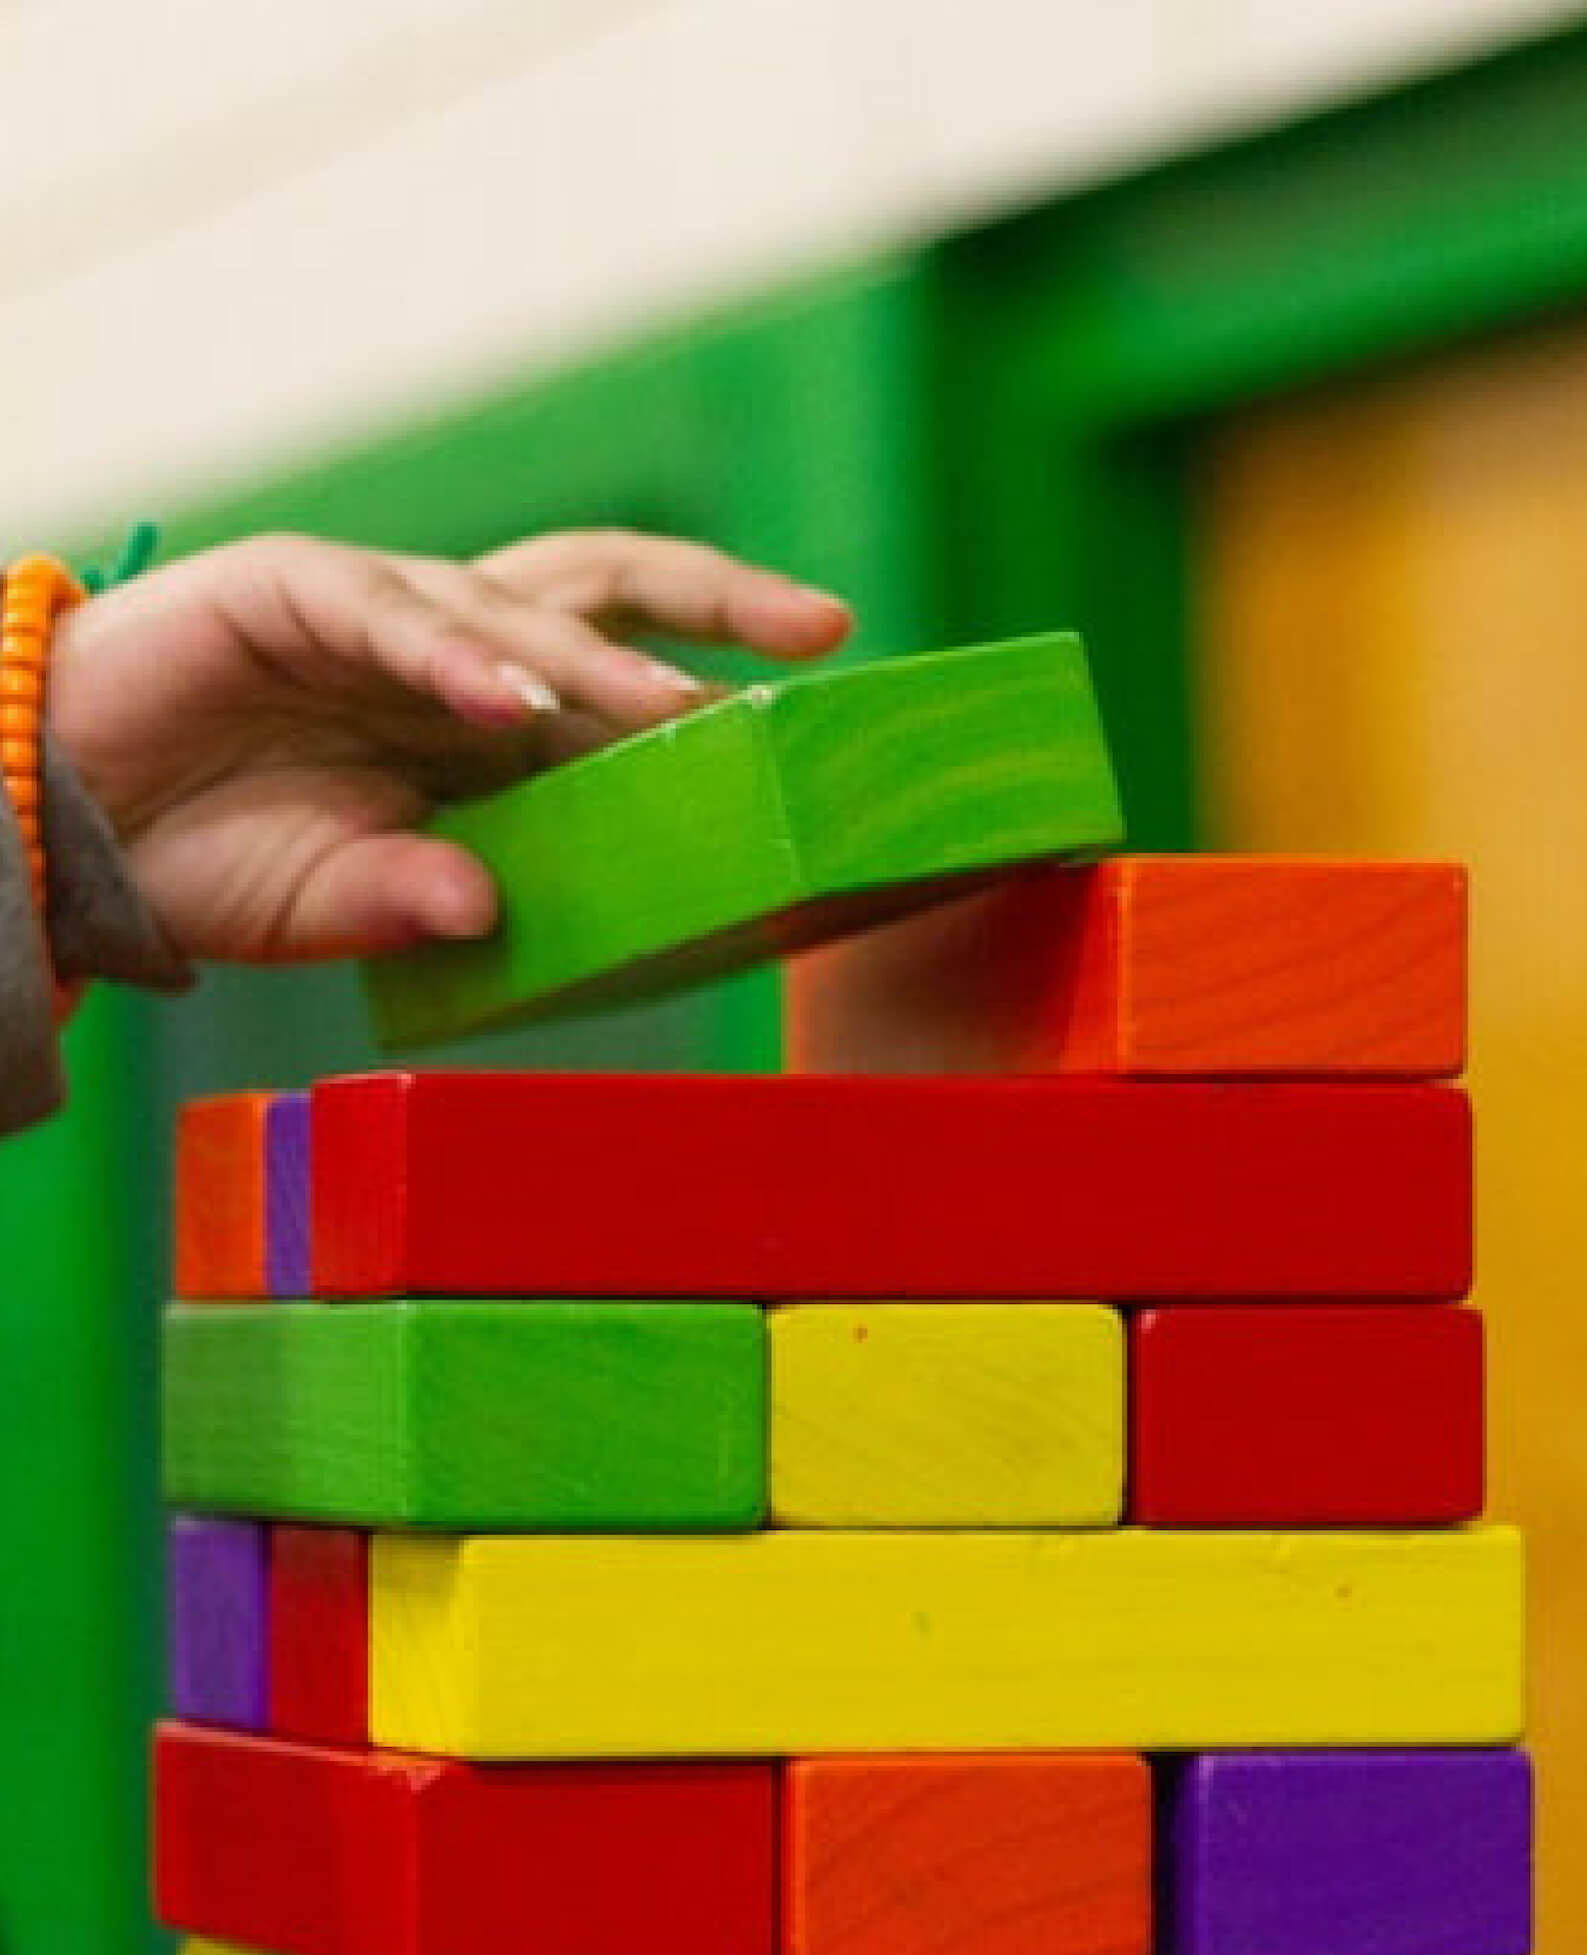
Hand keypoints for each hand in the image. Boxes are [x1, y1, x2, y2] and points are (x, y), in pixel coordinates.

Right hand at [45, 530, 851, 963]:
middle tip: (821, 628)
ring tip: (676, 709)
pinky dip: (453, 657)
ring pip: (514, 601)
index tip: (812, 721)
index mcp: (474, 717)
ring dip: (597, 658)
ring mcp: (375, 612)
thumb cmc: (203, 856)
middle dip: (713, 601)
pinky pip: (388, 616)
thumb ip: (413, 902)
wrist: (60, 819)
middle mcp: (447, 650)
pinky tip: (514, 703)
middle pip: (603, 590)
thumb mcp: (334, 900)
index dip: (706, 687)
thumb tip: (489, 915)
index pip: (614, 677)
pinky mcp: (289, 591)